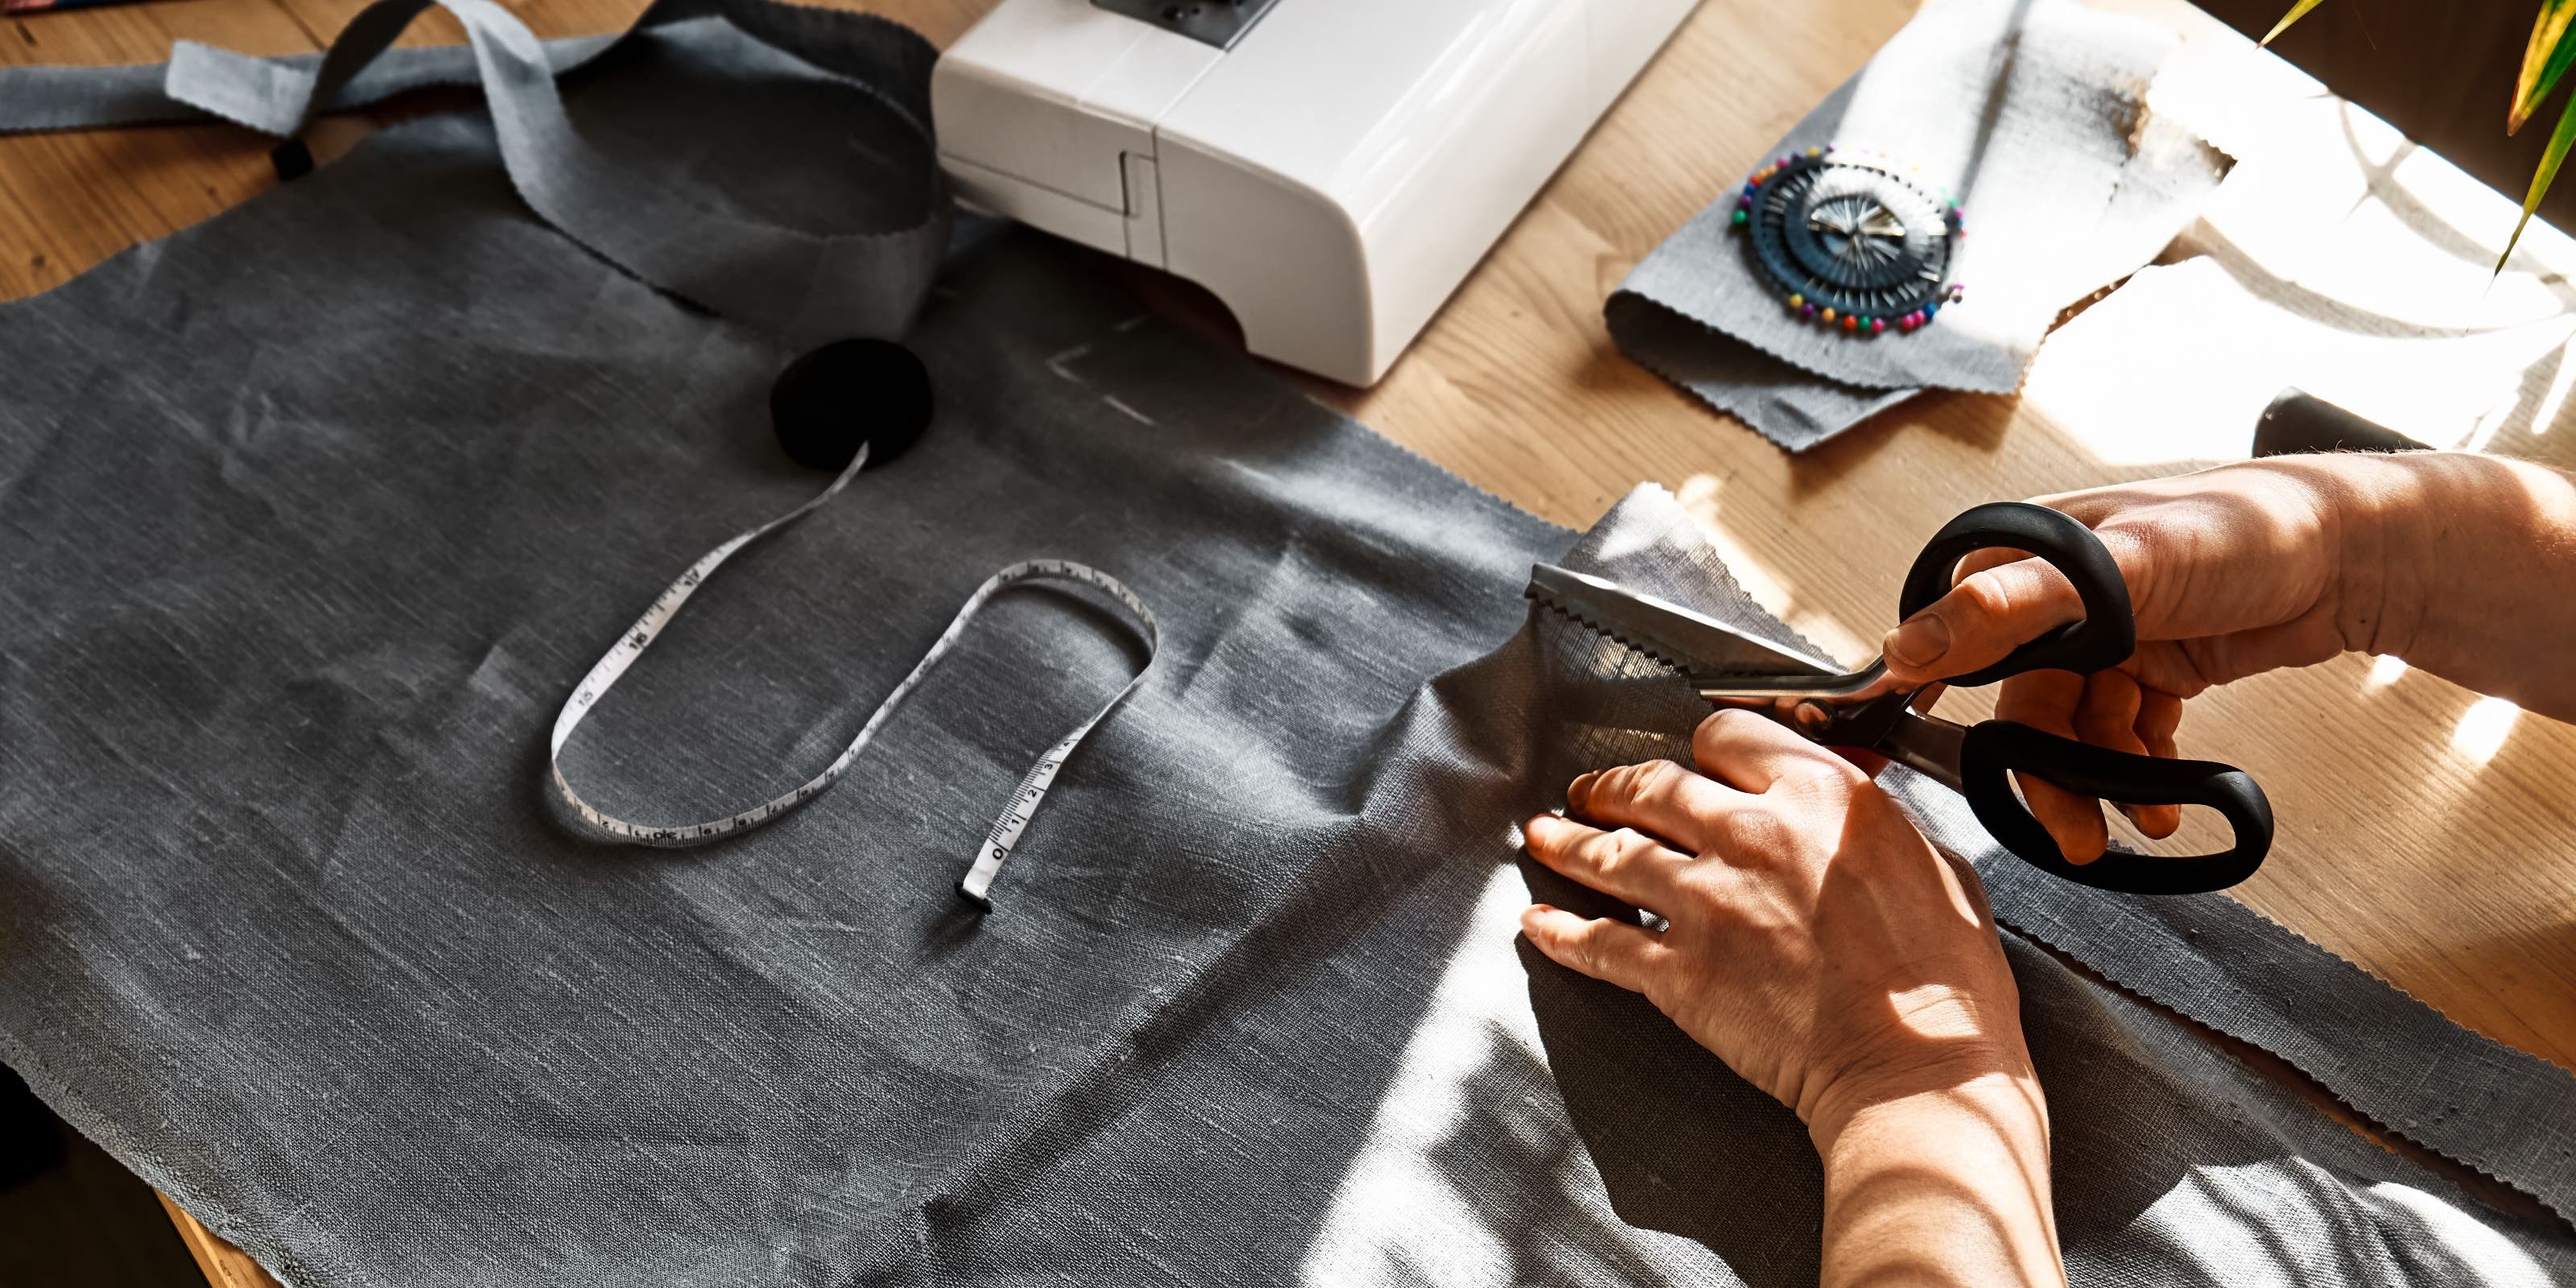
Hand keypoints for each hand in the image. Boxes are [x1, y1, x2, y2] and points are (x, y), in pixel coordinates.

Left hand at [1522, 710, 2060, 1285]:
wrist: (1919, 1070)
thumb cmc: (1944, 981)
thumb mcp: (1934, 862)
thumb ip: (1872, 823)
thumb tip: (1850, 806)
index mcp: (1819, 796)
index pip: (1727, 737)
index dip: (1702, 749)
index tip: (1692, 762)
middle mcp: (1752, 835)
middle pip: (1653, 786)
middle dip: (1613, 785)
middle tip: (1592, 790)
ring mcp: (1706, 903)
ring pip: (1611, 852)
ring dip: (1570, 841)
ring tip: (1546, 835)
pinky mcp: (1679, 972)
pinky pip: (1599, 943)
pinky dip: (1561, 931)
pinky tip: (1539, 923)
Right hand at [1878, 459, 2367, 861]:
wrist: (2358, 554)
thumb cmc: (2246, 528)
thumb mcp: (2117, 566)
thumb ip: (2009, 607)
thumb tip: (1909, 643)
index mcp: (2032, 556)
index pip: (1962, 640)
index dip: (1950, 703)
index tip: (1955, 762)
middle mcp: (2062, 597)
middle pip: (2027, 704)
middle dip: (2053, 772)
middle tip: (2075, 831)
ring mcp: (2108, 634)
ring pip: (2077, 729)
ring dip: (2105, 779)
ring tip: (2143, 815)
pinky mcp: (2152, 666)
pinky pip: (2124, 733)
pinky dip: (2140, 768)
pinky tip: (2163, 792)